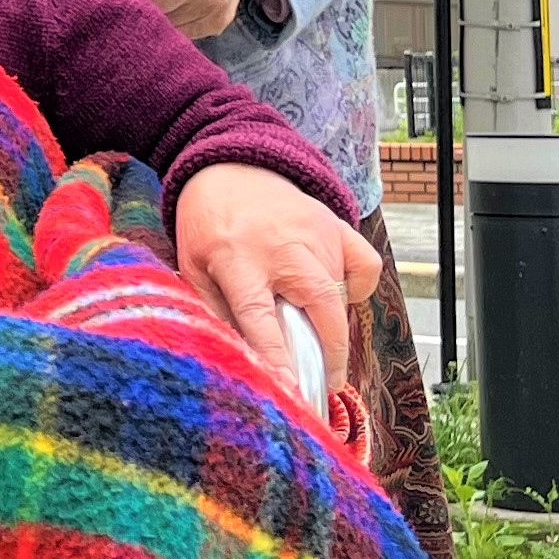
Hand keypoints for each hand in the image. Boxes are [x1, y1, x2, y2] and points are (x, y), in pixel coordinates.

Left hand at [173, 162, 380, 404]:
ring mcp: (315, 232)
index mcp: (235, 258)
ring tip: (317, 336)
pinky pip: (364, 266)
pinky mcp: (336, 224)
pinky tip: (332, 292)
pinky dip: (356, 287)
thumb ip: (217, 311)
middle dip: (330, 352)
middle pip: (319, 305)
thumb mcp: (193, 269)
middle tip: (328, 383)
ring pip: (341, 293)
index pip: (259, 317)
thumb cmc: (207, 226)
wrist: (228, 168)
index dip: (277, 357)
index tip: (290, 389)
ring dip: (334, 323)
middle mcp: (281, 245)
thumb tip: (242, 360)